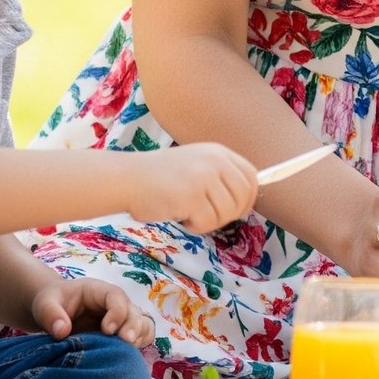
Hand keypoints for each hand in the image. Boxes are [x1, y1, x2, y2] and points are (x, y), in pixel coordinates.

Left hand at [31, 275, 153, 347]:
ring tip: (129, 352)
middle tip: (125, 342)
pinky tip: (128, 357)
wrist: (54, 310)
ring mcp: (121, 319)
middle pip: (134, 312)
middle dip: (133, 327)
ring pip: (143, 324)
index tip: (107, 330)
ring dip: (140, 336)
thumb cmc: (52, 303)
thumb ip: (51, 314)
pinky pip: (141, 337)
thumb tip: (62, 331)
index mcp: (99, 292)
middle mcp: (116, 304)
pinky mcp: (120, 334)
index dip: (117, 312)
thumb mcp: (45, 304)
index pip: (117, 297)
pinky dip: (140, 345)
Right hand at [130, 143, 258, 232]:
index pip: (251, 177)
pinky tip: (180, 216)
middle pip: (244, 197)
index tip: (237, 210)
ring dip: (210, 221)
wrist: (127, 178)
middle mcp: (215, 161)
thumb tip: (246, 201)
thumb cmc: (159, 178)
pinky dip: (195, 226)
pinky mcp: (192, 195)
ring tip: (188, 213)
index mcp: (218, 153)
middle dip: (231, 214)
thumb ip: (219, 176)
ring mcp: (204, 177)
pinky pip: (209, 222)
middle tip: (209, 216)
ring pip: (227, 213)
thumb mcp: (196, 165)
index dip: (248, 197)